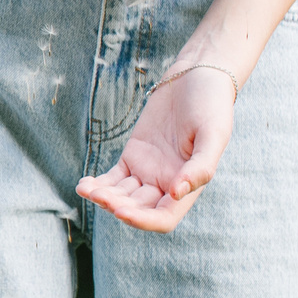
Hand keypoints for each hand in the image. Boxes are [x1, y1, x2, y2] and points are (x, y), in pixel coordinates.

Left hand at [76, 65, 236, 231]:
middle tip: (99, 196)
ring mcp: (149, 170)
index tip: (121, 211)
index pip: (164, 218)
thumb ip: (201, 167)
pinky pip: (113, 178)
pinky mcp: (134, 155)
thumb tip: (176, 193)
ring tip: (86, 189)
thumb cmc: (212, 105)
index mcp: (189, 185)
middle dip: (118, 206)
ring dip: (104, 197)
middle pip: (138, 208)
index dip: (143, 221)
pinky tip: (84, 185)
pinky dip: (99, 184)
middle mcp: (168, 183)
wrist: (196, 77)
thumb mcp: (214, 134)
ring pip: (122, 195)